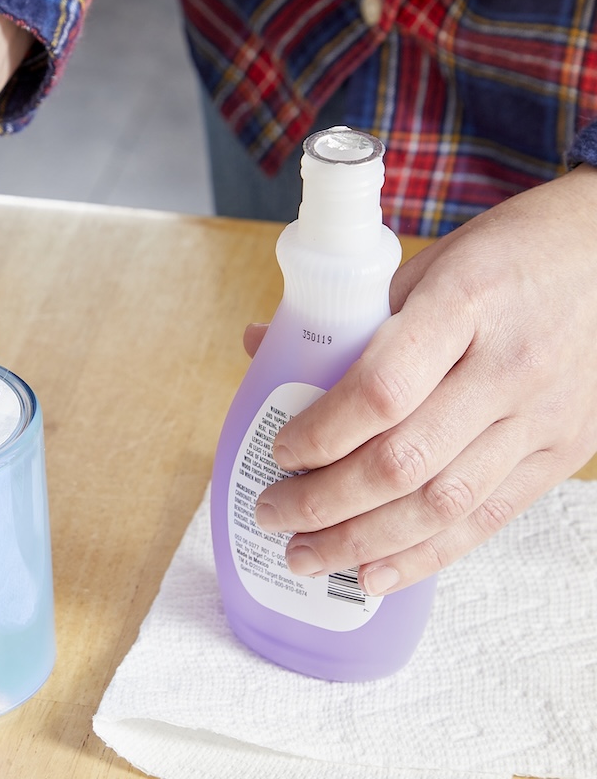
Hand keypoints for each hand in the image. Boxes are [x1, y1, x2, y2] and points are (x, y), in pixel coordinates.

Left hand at [250, 165, 596, 593]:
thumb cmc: (516, 252)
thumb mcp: (430, 261)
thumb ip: (351, 314)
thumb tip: (263, 345)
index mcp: (465, 305)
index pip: (380, 391)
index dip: (321, 433)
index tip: (279, 451)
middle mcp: (508, 368)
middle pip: (403, 462)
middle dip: (323, 503)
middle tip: (272, 513)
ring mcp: (543, 417)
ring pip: (442, 505)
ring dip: (362, 543)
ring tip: (306, 557)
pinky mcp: (564, 452)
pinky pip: (487, 520)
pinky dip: (425, 555)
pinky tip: (374, 574)